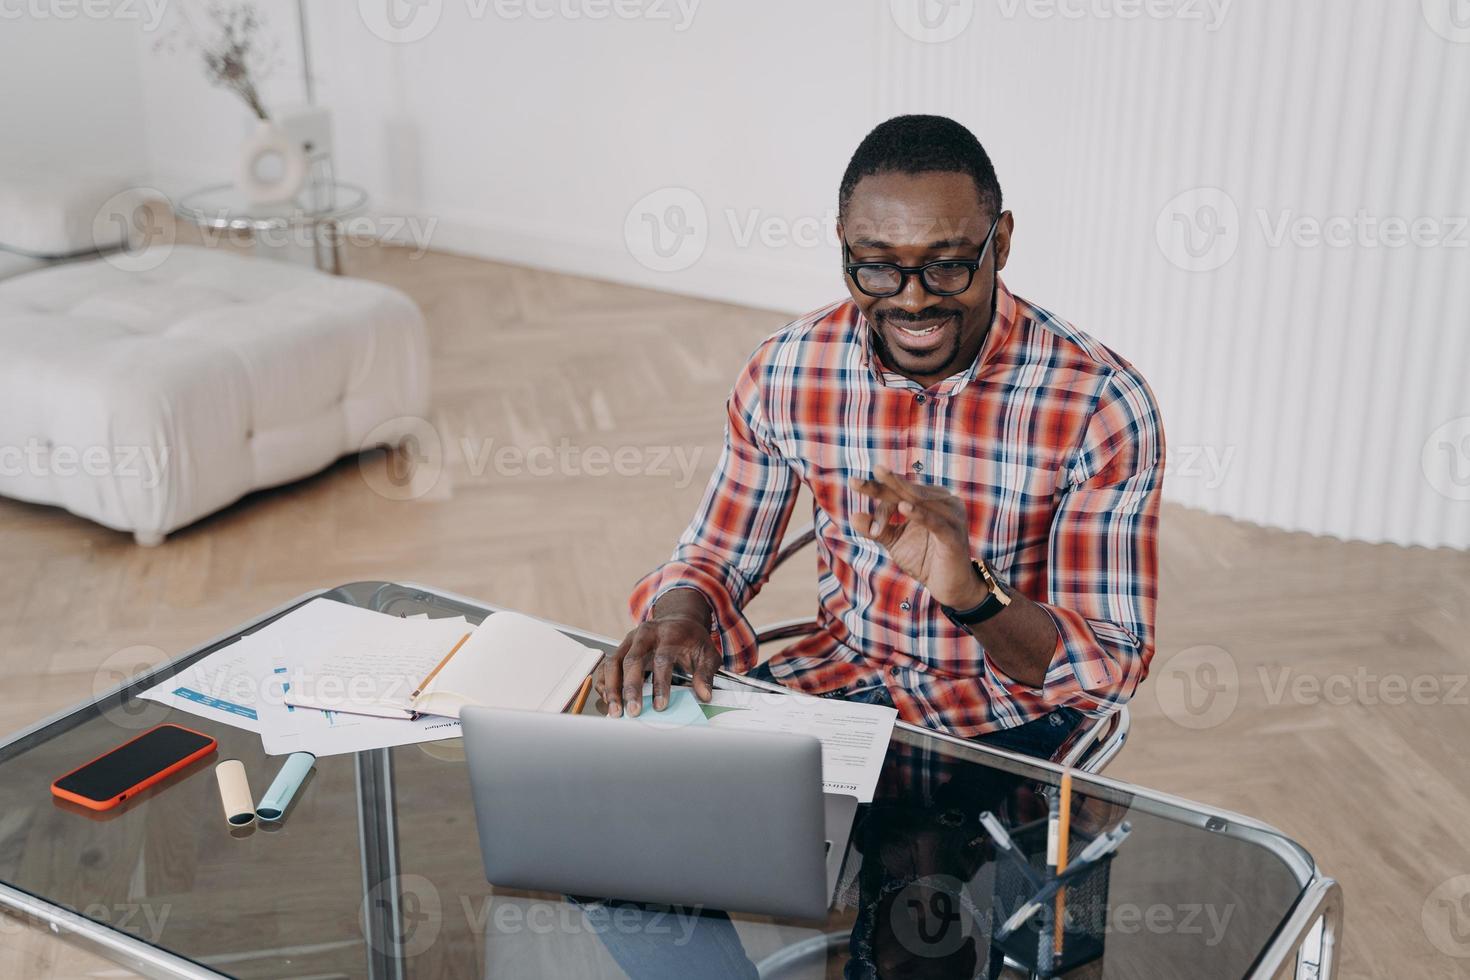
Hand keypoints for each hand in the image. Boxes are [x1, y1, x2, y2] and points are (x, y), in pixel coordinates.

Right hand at [597, 614, 719, 717]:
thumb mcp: (707, 652)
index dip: (660, 684)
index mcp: (668, 634)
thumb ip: (705, 673)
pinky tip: (607, 699)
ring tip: (615, 711)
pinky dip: (604, 683)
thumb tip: (704, 694)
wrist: (678, 620)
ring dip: (612, 688)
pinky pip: (605, 666)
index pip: (661, 659)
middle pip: (632, 660)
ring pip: (613, 662)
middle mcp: (644, 635)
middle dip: (631, 688)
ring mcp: (629, 641)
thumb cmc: (692, 640)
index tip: (660, 706)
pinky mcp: (619, 649)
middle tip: (633, 711)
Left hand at [848, 466, 985, 608]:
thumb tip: (853, 516)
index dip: (876, 492)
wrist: (949, 587)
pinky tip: (904, 507)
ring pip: (919, 501)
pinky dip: (919, 514)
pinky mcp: (954, 535)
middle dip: (883, 483)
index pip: (899, 490)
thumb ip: (877, 528)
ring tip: (875, 485)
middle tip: (856, 479)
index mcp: (930, 499)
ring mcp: (952, 517)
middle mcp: (944, 501)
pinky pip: (935, 522)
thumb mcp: (895, 542)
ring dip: (895, 499)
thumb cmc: (924, 560)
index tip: (853, 490)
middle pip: (908, 490)